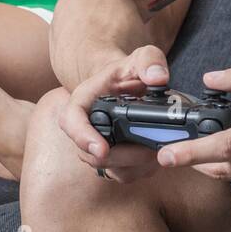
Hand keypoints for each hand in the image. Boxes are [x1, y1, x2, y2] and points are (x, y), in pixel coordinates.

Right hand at [58, 44, 172, 183]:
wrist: (126, 84)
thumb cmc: (128, 71)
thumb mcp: (141, 57)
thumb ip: (150, 61)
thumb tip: (158, 78)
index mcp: (83, 101)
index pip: (71, 121)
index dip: (83, 137)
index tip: (102, 149)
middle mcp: (84, 128)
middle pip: (93, 154)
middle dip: (125, 156)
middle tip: (152, 150)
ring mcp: (96, 147)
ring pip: (110, 169)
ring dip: (136, 165)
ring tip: (159, 150)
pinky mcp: (112, 161)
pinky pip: (123, 174)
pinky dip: (142, 169)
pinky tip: (157, 155)